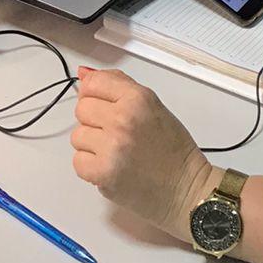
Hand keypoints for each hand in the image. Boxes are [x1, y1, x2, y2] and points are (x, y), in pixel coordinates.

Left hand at [71, 68, 213, 238]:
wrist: (185, 188)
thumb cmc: (172, 148)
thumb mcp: (152, 106)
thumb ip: (118, 86)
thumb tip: (83, 73)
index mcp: (138, 98)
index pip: (92, 84)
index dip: (95, 95)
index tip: (106, 107)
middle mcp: (122, 119)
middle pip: (82, 108)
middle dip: (94, 120)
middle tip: (117, 133)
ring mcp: (111, 147)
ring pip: (77, 136)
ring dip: (92, 145)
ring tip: (116, 152)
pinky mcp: (102, 173)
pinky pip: (78, 161)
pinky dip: (91, 166)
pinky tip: (111, 167)